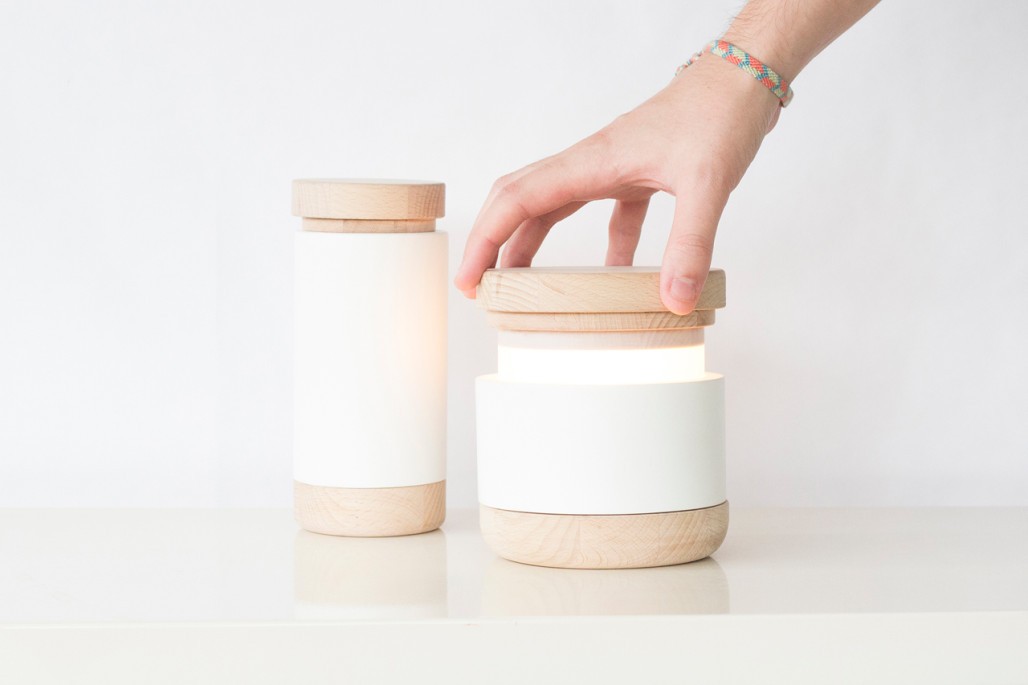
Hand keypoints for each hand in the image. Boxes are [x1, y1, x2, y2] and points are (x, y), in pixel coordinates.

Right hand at [454, 53, 781, 313]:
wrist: (746, 77)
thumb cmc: (720, 114)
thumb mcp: (707, 184)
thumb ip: (689, 244)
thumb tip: (673, 300)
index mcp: (590, 163)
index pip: (516, 202)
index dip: (485, 242)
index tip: (470, 281)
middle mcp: (591, 164)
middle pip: (519, 202)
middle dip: (492, 243)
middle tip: (479, 286)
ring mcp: (612, 168)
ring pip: (554, 208)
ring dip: (532, 244)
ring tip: (523, 287)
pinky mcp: (638, 174)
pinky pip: (606, 216)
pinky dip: (604, 249)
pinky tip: (617, 277)